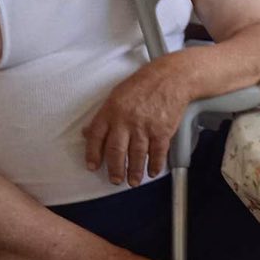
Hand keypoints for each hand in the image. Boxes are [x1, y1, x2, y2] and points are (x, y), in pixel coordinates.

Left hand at [84, 55, 191, 186]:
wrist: (171, 78)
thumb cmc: (144, 84)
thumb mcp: (116, 95)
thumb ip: (103, 115)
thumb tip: (88, 132)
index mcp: (111, 111)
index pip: (96, 137)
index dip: (93, 154)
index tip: (93, 166)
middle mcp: (125, 121)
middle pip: (116, 151)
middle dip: (115, 169)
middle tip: (115, 180)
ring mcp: (144, 127)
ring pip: (136, 156)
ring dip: (134, 172)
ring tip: (133, 181)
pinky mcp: (162, 131)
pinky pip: (157, 153)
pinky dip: (155, 165)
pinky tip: (153, 171)